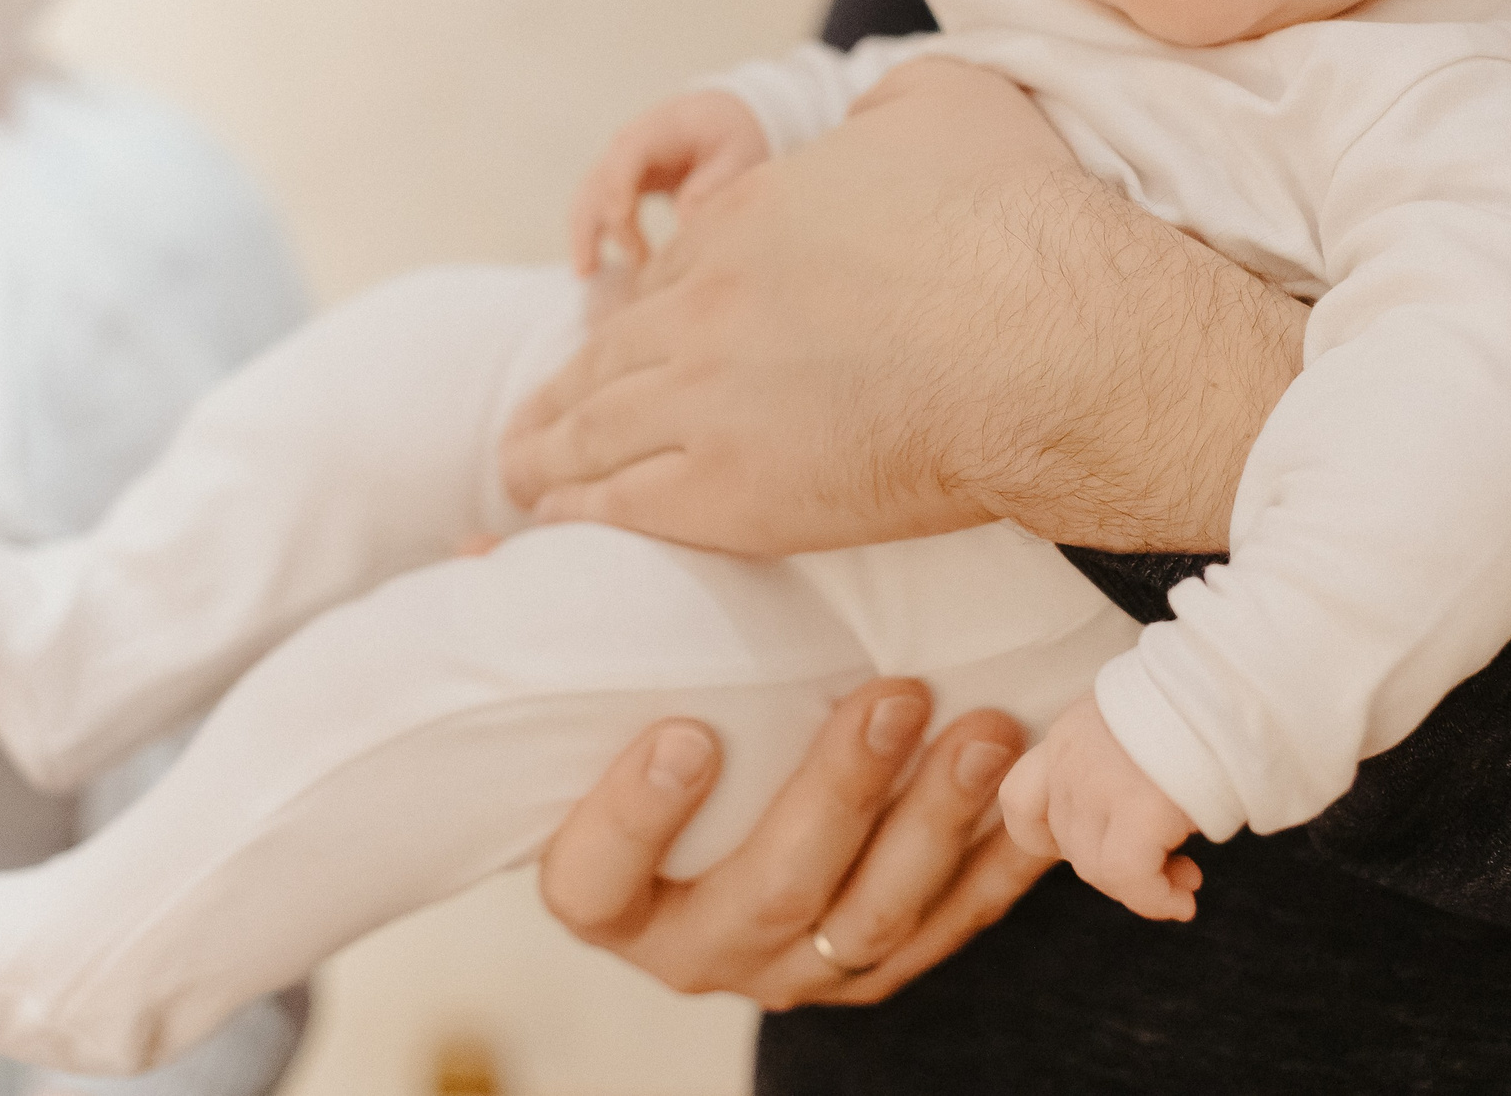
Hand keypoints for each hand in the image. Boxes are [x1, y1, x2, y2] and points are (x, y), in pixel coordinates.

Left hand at [503, 57, 1306, 557]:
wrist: (1055, 346)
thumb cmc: (1023, 224)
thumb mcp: (949, 105)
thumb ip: (889, 108)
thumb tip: (871, 118)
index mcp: (752, 215)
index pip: (671, 265)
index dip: (641, 303)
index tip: (621, 324)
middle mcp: (709, 300)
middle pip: (614, 348)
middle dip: (568, 384)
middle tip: (534, 416)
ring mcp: (706, 396)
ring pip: (596, 425)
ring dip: (549, 449)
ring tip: (518, 471)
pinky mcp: (728, 489)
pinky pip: (621, 501)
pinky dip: (576, 508)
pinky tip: (551, 517)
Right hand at [537, 679, 1047, 1007]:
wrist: (734, 834)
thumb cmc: (664, 735)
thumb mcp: (604, 698)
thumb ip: (552, 633)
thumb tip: (476, 547)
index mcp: (610, 895)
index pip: (593, 880)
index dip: (634, 819)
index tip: (685, 734)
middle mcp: (702, 946)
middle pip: (768, 893)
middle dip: (840, 793)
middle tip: (891, 694)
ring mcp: (799, 964)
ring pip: (876, 915)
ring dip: (939, 819)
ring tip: (985, 727)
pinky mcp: (884, 959)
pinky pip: (954, 924)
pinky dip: (1001, 859)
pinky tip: (1033, 784)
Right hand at [567, 91, 770, 275]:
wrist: (723, 120)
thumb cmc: (734, 137)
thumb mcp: (740, 155)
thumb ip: (714, 184)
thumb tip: (684, 220)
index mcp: (661, 129)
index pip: (628, 153)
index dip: (618, 185)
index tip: (619, 219)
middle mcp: (631, 144)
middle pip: (597, 180)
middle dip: (590, 223)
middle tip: (589, 268)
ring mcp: (621, 163)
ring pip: (589, 198)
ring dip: (584, 235)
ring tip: (589, 275)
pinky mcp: (622, 182)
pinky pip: (599, 209)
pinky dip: (596, 236)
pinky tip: (602, 268)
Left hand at [999, 695, 1200, 921]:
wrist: (1238, 684)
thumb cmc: (1203, 707)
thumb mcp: (1140, 731)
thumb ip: (1120, 770)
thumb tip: (1138, 831)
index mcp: (1070, 734)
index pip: (1020, 799)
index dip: (1050, 839)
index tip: (1098, 846)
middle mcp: (1070, 758)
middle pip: (1069, 841)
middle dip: (1113, 866)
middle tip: (1168, 868)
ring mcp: (1098, 782)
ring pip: (1095, 866)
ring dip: (1140, 888)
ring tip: (1185, 882)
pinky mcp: (1139, 805)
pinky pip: (1130, 877)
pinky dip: (1155, 899)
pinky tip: (1183, 902)